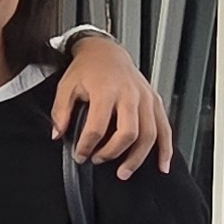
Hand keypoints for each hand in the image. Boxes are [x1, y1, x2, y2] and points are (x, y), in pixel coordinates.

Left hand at [48, 34, 175, 177]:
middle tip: (98, 161)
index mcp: (106, 90)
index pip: (97, 127)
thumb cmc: (87, 68)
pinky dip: (165, 149)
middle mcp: (130, 94)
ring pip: (149, 134)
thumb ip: (60, 112)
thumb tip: (58, 135)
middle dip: (112, 153)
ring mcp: (146, 98)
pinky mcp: (155, 101)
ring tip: (123, 172)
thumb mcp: (66, 86)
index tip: (80, 155)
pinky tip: (162, 165)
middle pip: (128, 133)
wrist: (106, 50)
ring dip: (137, 158)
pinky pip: (165, 128)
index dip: (87, 146)